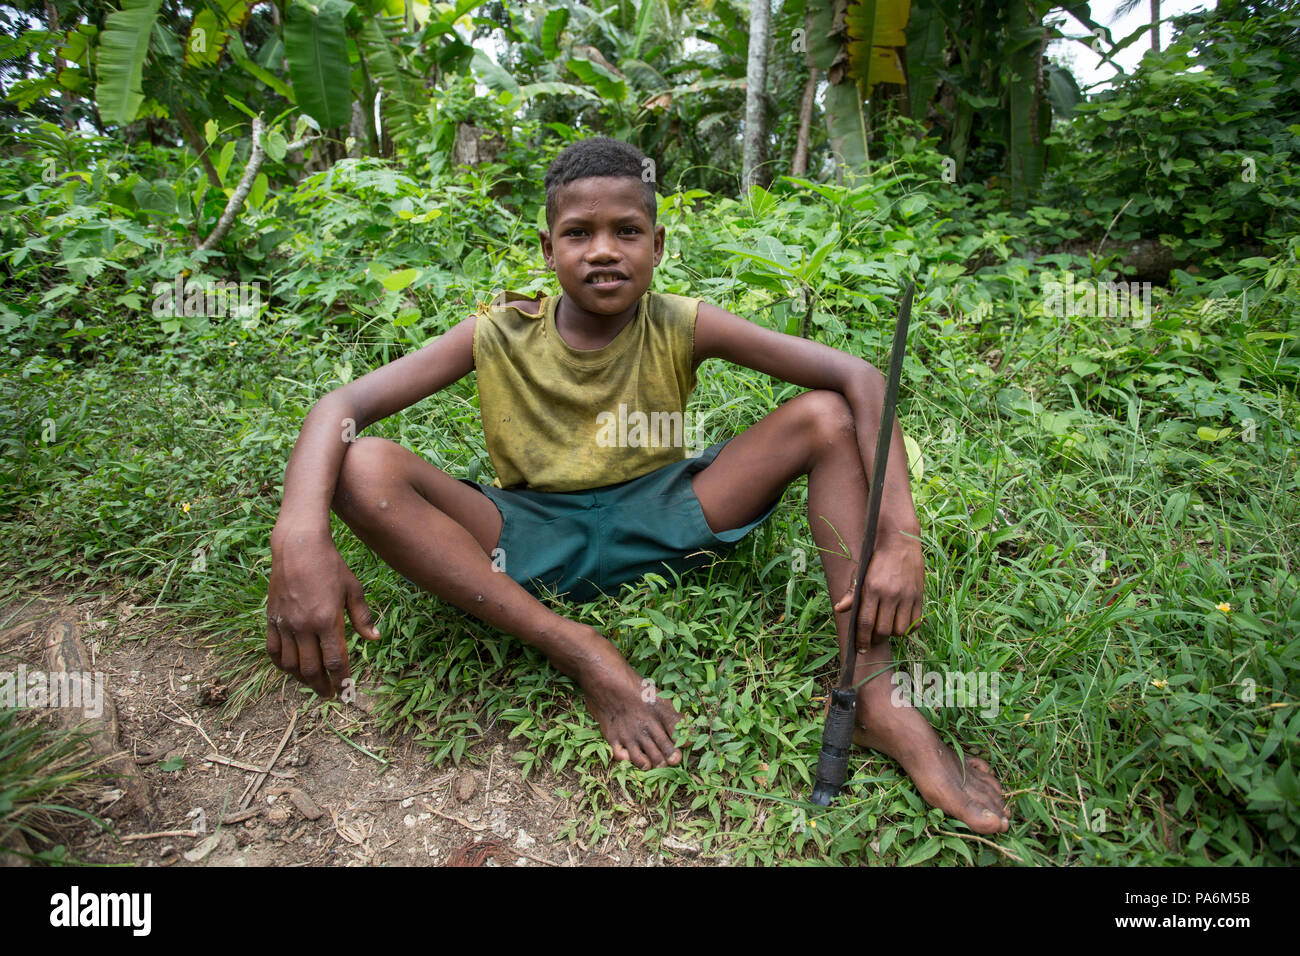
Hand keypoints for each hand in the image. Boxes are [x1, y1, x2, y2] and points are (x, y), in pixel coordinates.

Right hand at [267, 527, 381, 697]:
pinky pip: (273, 651)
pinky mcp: (271, 618)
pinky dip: (281, 665)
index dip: (341, 679)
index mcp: (327, 620)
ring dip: (302, 679)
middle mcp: (304, 626)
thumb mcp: (353, 588)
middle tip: (329, 695)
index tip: (345, 691)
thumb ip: (362, 616)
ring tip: (312, 683)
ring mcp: (285, 623)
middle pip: (311, 669)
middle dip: (321, 686)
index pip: (335, 661)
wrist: (298, 546)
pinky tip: (290, 669)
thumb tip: (374, 639)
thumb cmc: (330, 565)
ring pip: (290, 664)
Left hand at [833, 530, 923, 649]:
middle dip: (876, 639)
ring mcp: (906, 595)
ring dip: (892, 634)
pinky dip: (908, 628)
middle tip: (873, 639)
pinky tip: (901, 623)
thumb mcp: (860, 572)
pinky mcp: (919, 595)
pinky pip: (915, 623)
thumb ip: (852, 593)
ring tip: (887, 628)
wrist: (900, 540)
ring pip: (899, 630)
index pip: (865, 622)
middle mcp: (890, 594)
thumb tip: (839, 609)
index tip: (861, 649)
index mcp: (872, 588)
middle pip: (883, 630)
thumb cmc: (876, 558)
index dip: (862, 640)